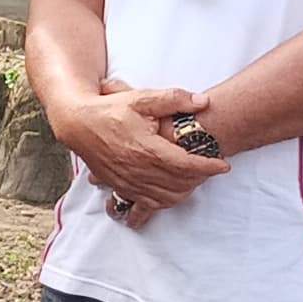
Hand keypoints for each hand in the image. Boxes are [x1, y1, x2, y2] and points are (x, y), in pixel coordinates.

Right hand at [49, 82, 223, 213]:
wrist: (78, 124)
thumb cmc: (110, 110)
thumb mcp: (141, 98)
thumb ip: (174, 99)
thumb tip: (203, 101)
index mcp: (146, 149)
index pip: (186, 164)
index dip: (208, 166)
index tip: (224, 164)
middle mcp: (137, 170)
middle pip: (180, 183)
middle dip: (201, 178)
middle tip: (213, 167)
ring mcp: (128, 181)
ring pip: (166, 197)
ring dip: (186, 190)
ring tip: (197, 179)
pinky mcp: (120, 187)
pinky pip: (148, 203)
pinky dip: (165, 202)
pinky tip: (175, 193)